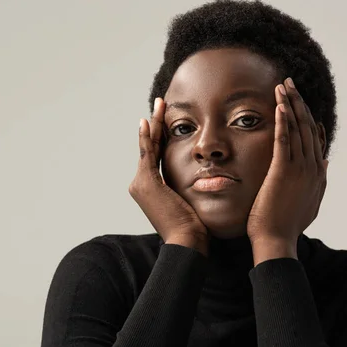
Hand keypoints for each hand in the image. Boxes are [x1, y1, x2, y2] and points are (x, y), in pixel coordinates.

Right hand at [129, 98, 208, 255]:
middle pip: (150, 147)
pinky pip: (148, 153)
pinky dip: (149, 136)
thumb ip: (191, 188)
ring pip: (149, 146)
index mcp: (151, 188)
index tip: (165, 120)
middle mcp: (140, 184)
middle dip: (155, 125)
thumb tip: (206, 179)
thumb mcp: (191, 202)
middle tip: (160, 104)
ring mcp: (140, 183)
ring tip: (159, 105)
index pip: (156, 155)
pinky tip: (150, 121)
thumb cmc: (195, 228)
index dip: (160, 136)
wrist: (187, 242)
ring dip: (154, 124)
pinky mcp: (145, 182)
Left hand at [247, 78, 328, 263]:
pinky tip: (279, 106)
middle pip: (307, 127)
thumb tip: (323, 163)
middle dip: (298, 102)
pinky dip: (283, 122)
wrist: (276, 240)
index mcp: (317, 173)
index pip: (315, 138)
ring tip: (283, 86)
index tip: (299, 100)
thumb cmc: (287, 225)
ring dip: (290, 105)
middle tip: (289, 83)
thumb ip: (318, 181)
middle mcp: (312, 168)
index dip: (307, 116)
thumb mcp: (309, 201)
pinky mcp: (282, 172)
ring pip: (297, 130)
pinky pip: (284, 141)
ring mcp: (299, 170)